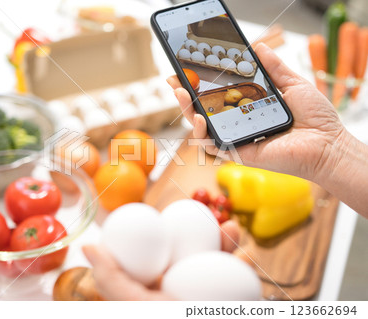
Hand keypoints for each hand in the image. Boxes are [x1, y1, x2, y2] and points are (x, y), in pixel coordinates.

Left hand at [82, 220, 239, 300]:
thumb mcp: (134, 304)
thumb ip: (111, 278)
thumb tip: (88, 246)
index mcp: (152, 290)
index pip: (157, 253)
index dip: (165, 231)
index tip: (173, 213)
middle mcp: (178, 289)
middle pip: (189, 252)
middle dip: (201, 231)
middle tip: (207, 215)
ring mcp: (203, 294)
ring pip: (215, 261)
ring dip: (226, 242)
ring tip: (230, 228)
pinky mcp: (228, 298)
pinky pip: (235, 277)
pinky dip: (242, 263)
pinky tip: (245, 253)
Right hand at [167, 43, 346, 181]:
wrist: (327, 144)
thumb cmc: (314, 119)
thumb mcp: (292, 84)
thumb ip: (274, 67)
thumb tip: (259, 47)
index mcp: (248, 108)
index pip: (218, 96)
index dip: (200, 86)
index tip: (187, 72)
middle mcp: (239, 124)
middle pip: (204, 111)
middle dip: (185, 97)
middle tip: (174, 82)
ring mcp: (237, 139)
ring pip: (202, 129)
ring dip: (188, 112)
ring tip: (182, 94)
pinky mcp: (239, 154)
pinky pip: (214, 145)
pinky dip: (203, 133)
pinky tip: (201, 118)